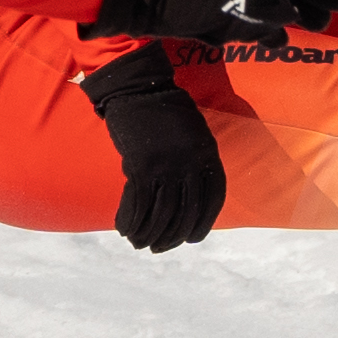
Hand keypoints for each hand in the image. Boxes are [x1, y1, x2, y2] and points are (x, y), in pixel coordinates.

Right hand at [76, 45, 228, 252]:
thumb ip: (197, 160)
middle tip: (159, 248)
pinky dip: (130, 220)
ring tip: (140, 244)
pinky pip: (137, 203)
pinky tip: (125, 229)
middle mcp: (190, 164)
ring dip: (150, 234)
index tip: (191, 239)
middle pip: (186, 212)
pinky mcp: (141, 166)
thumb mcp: (195, 133)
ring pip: (161, 213)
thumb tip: (190, 193)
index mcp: (208, 154)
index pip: (213, 198)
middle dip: (172, 236)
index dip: (203, 224)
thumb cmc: (165, 110)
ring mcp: (166, 166)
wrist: (138, 90)